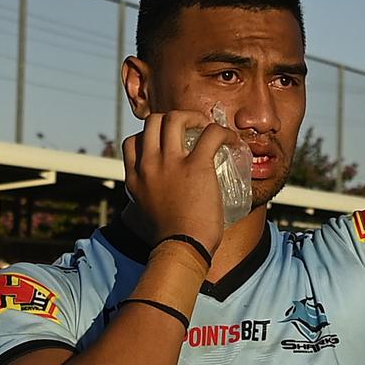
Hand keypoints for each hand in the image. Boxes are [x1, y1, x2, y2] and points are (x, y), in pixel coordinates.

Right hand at [122, 111, 240, 255]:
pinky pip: (211, 133)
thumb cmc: (170, 239)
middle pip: (153, 121)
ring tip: (208, 127)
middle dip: (173, 118)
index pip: (133, 142)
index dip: (150, 136)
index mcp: (134, 178)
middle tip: (192, 129)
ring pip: (175, 118)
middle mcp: (148, 165)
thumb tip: (157, 204)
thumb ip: (148, 203)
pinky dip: (223, 132)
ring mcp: (170, 163)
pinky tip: (231, 140)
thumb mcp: (145, 215)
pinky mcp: (196, 165)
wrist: (182, 248)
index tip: (169, 142)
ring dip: (194, 116)